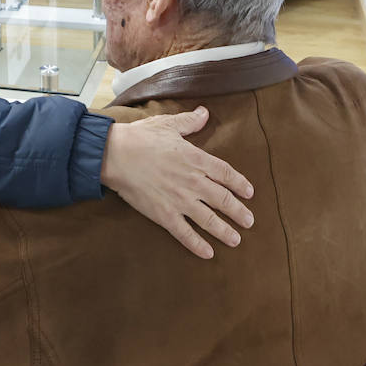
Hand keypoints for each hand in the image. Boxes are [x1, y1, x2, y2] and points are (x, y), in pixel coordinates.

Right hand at [101, 107, 253, 259]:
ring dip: (225, 231)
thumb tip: (205, 112)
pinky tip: (208, 253)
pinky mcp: (164, 214)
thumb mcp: (168, 125)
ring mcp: (180, 200)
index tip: (249, 192)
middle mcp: (194, 182)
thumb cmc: (140, 138)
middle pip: (223, 200)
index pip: (226, 174)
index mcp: (196, 159)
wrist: (117, 155)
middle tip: (249, 221)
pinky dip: (198, 245)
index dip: (240, 184)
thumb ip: (189, 122)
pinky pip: (185, 233)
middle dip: (239, 212)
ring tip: (236, 240)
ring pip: (210, 219)